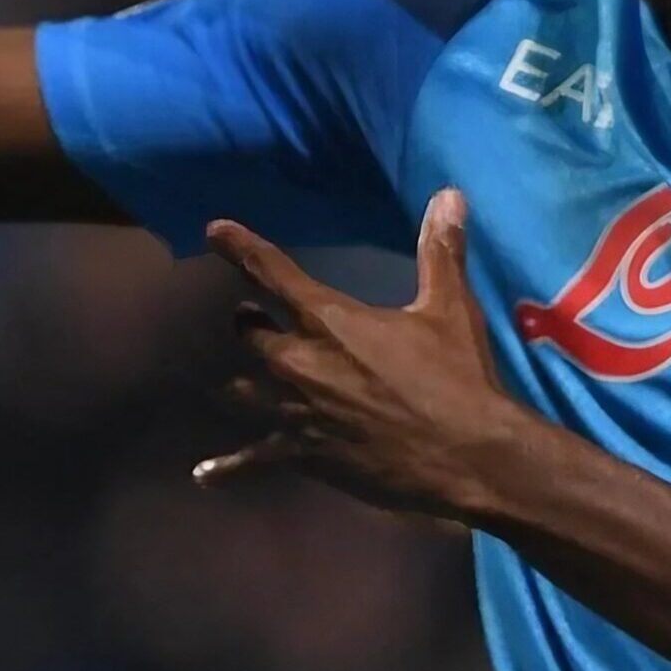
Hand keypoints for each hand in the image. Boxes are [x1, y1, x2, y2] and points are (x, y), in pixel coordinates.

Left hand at [195, 188, 526, 521]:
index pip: (272, 271)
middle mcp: (299, 361)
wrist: (467, 456)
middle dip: (249, 323)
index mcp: (328, 319)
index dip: (241, 247)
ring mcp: (295, 411)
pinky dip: (227, 468)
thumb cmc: (456, 378)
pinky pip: (252, 460)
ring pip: (241, 390)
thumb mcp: (449, 308)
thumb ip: (439, 251)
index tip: (214, 231)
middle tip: (253, 320)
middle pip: (249, 333)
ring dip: (240, 382)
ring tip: (236, 381)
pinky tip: (203, 476)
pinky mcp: (302, 455)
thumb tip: (448, 195)